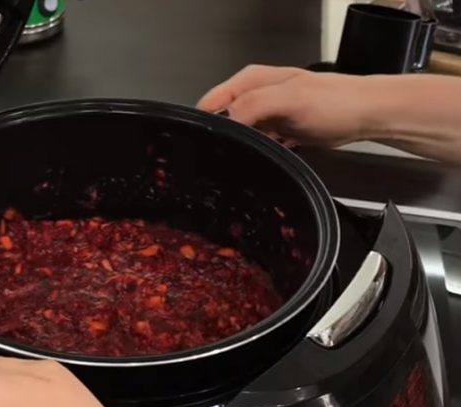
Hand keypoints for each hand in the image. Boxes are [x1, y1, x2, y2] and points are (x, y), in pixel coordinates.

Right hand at [197, 65, 374, 147]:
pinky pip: (257, 144)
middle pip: (222, 120)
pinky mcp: (277, 130)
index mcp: (249, 81)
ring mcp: (266, 114)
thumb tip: (223, 121)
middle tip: (228, 158)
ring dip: (241, 148)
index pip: (211, 102)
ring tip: (249, 159)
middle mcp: (254, 95)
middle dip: (223, 139)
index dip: (206, 123)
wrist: (365, 116)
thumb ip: (251, 107)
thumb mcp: (288, 100)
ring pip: (239, 135)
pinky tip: (265, 159)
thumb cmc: (334, 102)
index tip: (208, 145)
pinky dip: (258, 153)